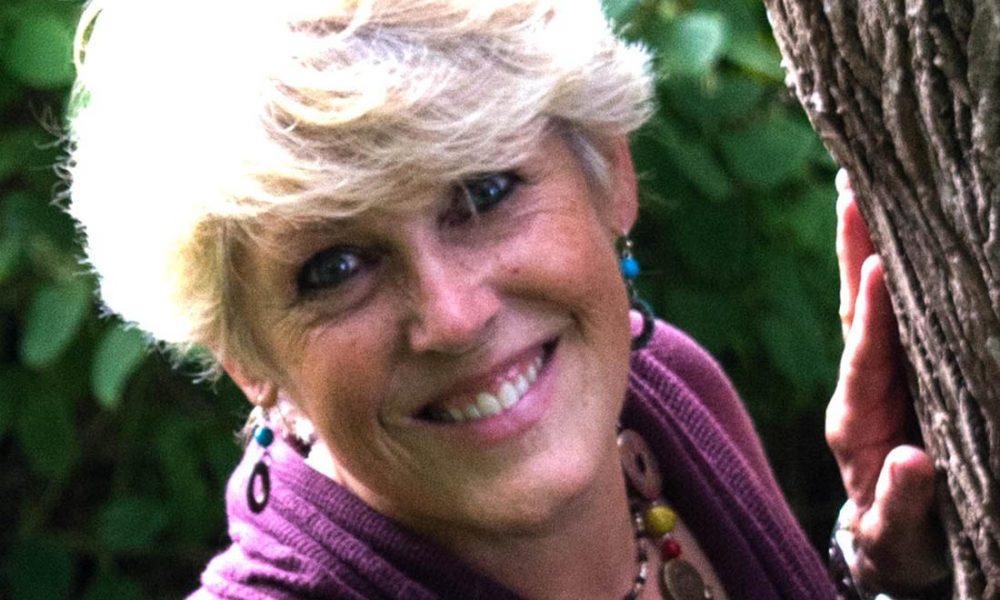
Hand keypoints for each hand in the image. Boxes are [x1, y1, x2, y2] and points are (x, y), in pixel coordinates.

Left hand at [825, 170, 948, 593]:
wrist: (887, 536)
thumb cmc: (896, 532)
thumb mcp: (898, 529)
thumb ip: (904, 501)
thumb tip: (914, 463)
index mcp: (855, 420)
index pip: (865, 358)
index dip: (873, 316)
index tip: (877, 270)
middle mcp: (858, 385)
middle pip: (854, 311)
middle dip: (854, 254)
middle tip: (852, 190)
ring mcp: (871, 373)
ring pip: (864, 303)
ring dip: (860, 248)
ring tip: (858, 190)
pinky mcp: (887, 369)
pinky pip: (883, 315)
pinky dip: (879, 272)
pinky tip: (885, 232)